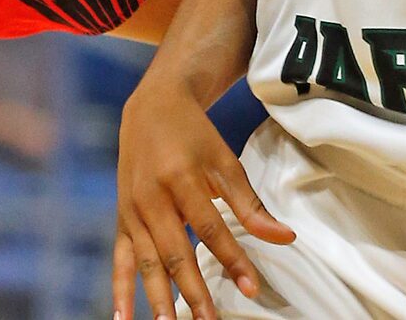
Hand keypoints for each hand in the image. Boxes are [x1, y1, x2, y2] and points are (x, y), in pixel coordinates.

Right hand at [112, 76, 292, 319]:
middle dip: (193, 293)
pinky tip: (121, 318)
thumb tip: (286, 238)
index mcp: (180, 178)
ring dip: (158, 299)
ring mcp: (132, 210)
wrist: (149, 106)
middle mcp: (151, 197)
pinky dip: (120, 288)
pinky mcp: (121, 218)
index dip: (232, 259)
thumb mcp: (224, 160)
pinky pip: (120, 259)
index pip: (210, 227)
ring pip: (147, 262)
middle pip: (175, 253)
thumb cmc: (193, 135)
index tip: (253, 289)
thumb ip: (250, 203)